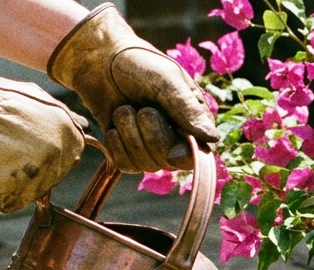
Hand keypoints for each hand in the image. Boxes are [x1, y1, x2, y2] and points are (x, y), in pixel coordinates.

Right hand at [0, 51, 85, 213]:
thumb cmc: (0, 100)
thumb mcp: (40, 100)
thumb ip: (65, 117)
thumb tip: (84, 124)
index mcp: (72, 139)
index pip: (71, 155)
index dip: (49, 149)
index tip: (31, 142)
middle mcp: (61, 161)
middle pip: (54, 173)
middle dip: (36, 164)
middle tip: (10, 149)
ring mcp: (41, 180)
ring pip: (34, 189)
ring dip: (18, 178)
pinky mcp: (18, 196)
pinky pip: (11, 200)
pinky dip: (0, 190)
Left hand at [48, 4, 217, 172]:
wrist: (100, 60)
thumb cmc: (139, 64)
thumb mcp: (166, 81)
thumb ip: (188, 109)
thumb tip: (213, 139)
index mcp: (195, 121)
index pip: (199, 154)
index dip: (184, 155)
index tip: (171, 151)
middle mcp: (177, 138)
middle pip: (168, 160)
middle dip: (151, 134)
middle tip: (142, 108)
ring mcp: (152, 148)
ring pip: (145, 164)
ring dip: (129, 134)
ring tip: (124, 110)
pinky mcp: (128, 153)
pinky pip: (125, 165)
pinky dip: (116, 146)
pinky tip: (114, 126)